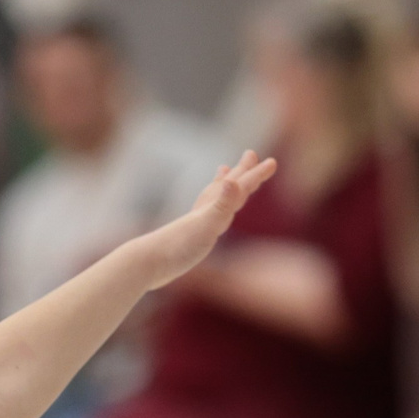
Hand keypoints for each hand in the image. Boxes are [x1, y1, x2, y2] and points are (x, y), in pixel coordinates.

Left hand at [128, 151, 279, 288]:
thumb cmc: (177, 248)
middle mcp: (205, 211)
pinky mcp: (187, 236)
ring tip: (224, 172)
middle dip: (242, 172)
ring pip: (213, 197)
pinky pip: (203, 216)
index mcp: (213, 208)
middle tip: (250, 154)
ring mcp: (195, 223)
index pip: (240, 188)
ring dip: (223, 184)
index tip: (273, 162)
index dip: (256, 176)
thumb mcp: (206, 226)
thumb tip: (233, 181)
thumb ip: (221, 205)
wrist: (146, 264)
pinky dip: (208, 209)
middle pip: (227, 186)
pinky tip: (204, 213)